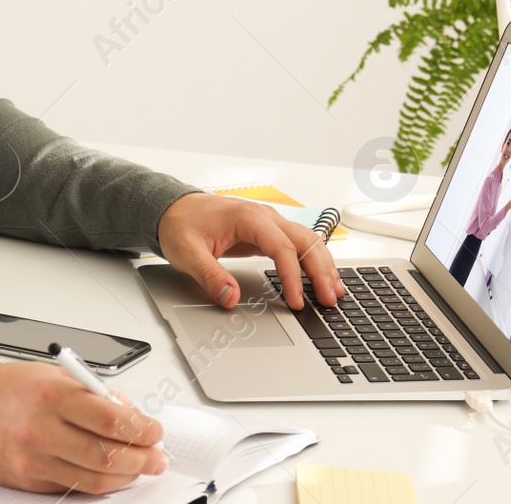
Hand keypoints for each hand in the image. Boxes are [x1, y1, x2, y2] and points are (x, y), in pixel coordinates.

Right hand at [0, 361, 168, 492]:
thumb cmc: (11, 388)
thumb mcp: (55, 375)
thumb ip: (94, 394)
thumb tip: (130, 414)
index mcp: (54, 394)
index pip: (112, 420)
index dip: (143, 430)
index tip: (155, 432)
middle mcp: (43, 429)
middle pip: (107, 454)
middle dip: (142, 458)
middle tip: (157, 456)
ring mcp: (35, 458)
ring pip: (94, 478)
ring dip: (127, 475)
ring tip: (142, 467)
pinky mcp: (30, 479)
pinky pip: (74, 487)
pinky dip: (100, 483)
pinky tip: (113, 475)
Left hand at [156, 191, 344, 310]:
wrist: (175, 208)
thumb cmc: (182, 225)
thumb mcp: (187, 253)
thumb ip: (209, 276)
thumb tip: (230, 298)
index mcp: (248, 218)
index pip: (282, 247)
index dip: (292, 277)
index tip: (296, 302)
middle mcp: (265, 216)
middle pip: (305, 241)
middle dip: (320, 271)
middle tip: (328, 300)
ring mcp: (269, 222)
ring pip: (308, 240)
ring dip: (323, 264)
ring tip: (334, 291)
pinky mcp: (268, 232)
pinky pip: (299, 243)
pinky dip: (314, 259)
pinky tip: (322, 277)